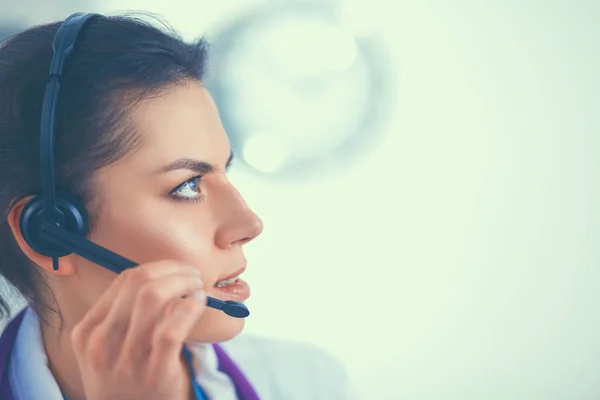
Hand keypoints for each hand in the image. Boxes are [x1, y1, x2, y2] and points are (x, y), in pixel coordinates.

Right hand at [70, 260, 205, 399]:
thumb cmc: (126, 379)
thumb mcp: (109, 349)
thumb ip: (126, 316)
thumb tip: (165, 276)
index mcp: (88, 331)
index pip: (124, 280)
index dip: (157, 267)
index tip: (176, 268)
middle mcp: (101, 343)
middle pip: (139, 282)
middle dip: (173, 269)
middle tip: (192, 273)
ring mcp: (126, 360)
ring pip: (153, 298)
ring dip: (183, 283)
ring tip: (197, 286)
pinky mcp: (154, 373)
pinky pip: (172, 329)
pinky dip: (190, 307)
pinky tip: (199, 303)